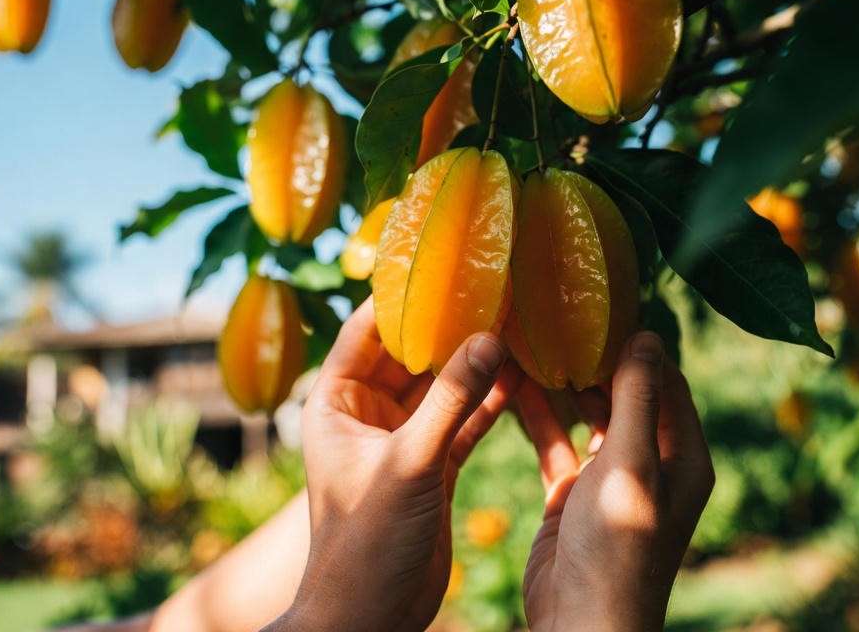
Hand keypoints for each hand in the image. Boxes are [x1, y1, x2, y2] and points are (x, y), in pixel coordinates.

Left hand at [266, 298, 512, 631]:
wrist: (369, 617)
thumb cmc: (366, 544)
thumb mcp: (410, 465)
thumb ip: (450, 400)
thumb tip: (489, 338)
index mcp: (334, 402)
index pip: (367, 328)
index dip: (405, 295)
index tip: (447, 261)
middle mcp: (365, 412)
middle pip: (409, 351)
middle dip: (450, 324)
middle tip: (496, 286)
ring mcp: (400, 438)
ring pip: (441, 385)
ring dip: (474, 362)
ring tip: (518, 322)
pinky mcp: (430, 464)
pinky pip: (461, 418)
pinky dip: (489, 401)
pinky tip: (524, 375)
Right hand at [514, 332, 713, 631]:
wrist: (580, 623)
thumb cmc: (616, 548)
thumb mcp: (631, 465)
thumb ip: (637, 400)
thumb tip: (646, 335)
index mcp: (683, 455)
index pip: (666, 380)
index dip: (639, 343)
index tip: (603, 305)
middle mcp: (652, 463)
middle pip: (625, 393)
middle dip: (596, 358)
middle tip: (558, 315)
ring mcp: (610, 480)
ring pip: (587, 416)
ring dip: (564, 384)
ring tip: (532, 339)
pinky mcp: (573, 496)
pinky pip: (557, 444)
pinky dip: (539, 416)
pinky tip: (513, 386)